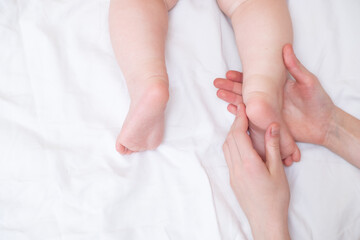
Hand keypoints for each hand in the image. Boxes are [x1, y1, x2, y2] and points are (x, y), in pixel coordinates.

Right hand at [215, 44, 335, 145]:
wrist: (325, 124)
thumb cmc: (319, 101)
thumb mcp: (308, 82)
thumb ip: (295, 67)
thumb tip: (285, 48)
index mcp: (276, 87)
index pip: (255, 80)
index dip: (241, 77)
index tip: (228, 73)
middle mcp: (269, 98)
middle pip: (246, 91)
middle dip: (230, 87)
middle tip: (217, 84)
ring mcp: (268, 111)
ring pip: (245, 103)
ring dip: (232, 98)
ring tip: (219, 94)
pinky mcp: (269, 123)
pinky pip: (251, 118)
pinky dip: (240, 113)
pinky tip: (231, 109)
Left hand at [223, 104, 289, 239]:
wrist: (265, 220)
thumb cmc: (275, 198)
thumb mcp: (278, 170)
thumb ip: (272, 147)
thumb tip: (272, 125)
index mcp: (248, 163)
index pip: (238, 134)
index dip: (239, 118)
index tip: (243, 107)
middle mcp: (236, 167)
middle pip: (230, 138)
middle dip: (235, 123)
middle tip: (243, 112)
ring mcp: (232, 174)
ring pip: (226, 147)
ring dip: (232, 134)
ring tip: (243, 125)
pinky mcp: (232, 179)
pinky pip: (228, 156)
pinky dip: (232, 144)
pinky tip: (242, 143)